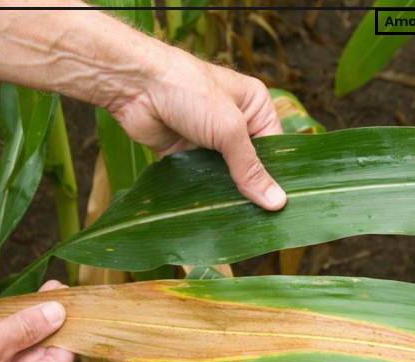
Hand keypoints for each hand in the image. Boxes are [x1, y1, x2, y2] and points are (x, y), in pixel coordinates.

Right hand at [0, 280, 73, 361]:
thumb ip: (26, 328)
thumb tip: (59, 314)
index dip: (67, 337)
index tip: (78, 309)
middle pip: (40, 356)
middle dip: (51, 324)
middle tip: (61, 293)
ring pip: (22, 347)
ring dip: (32, 320)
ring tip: (47, 292)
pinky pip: (2, 344)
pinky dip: (12, 325)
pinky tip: (22, 303)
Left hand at [109, 47, 286, 210]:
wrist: (134, 85)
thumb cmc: (189, 91)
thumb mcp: (229, 129)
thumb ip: (250, 168)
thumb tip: (277, 202)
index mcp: (254, 107)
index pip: (274, 148)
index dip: (276, 176)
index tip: (280, 207)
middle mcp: (234, 123)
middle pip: (249, 165)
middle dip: (251, 189)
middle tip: (260, 221)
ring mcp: (208, 139)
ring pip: (224, 175)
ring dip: (225, 194)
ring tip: (238, 222)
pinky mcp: (184, 153)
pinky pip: (199, 179)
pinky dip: (202, 193)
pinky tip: (210, 214)